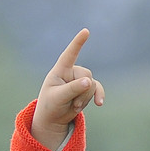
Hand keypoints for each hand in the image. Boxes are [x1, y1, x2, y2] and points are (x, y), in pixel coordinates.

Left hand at [32, 28, 104, 150]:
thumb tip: (89, 82)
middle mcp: (71, 72)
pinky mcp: (87, 89)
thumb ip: (73, 89)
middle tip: (72, 103)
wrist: (53, 118)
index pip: (69, 54)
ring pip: (91, 85)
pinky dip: (98, 96)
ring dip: (84, 98)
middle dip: (81, 92)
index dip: (77, 43)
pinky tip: (99, 103)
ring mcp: (80, 80)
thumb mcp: (58, 98)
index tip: (86, 31)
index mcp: (60, 71)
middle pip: (86, 75)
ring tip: (74, 106)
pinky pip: (97, 89)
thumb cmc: (50, 106)